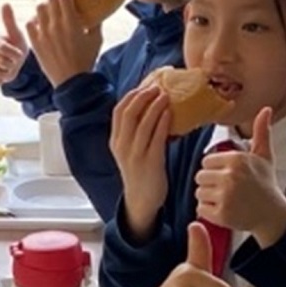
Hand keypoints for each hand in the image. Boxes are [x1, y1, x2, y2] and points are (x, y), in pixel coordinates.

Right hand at [0, 4, 28, 87]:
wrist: (15, 63)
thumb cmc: (17, 46)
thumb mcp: (16, 34)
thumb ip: (10, 21)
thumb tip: (5, 3)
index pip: (4, 50)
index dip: (14, 55)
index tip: (19, 55)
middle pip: (1, 63)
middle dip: (11, 65)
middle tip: (13, 62)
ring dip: (5, 73)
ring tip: (7, 68)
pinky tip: (1, 75)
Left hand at [24, 0, 101, 87]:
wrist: (72, 82)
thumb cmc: (86, 61)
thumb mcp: (96, 39)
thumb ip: (96, 22)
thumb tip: (97, 10)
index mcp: (71, 22)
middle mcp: (55, 25)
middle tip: (61, 3)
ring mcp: (43, 34)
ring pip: (39, 8)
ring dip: (46, 7)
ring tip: (51, 13)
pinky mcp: (35, 43)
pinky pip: (29, 24)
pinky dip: (35, 21)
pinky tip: (41, 24)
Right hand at [110, 83, 171, 238]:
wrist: (141, 200)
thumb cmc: (140, 172)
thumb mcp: (130, 150)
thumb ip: (136, 131)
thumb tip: (151, 107)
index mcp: (115, 142)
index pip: (118, 112)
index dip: (131, 96)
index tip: (144, 86)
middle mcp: (122, 147)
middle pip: (128, 113)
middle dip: (142, 96)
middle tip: (157, 86)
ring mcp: (135, 155)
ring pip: (142, 123)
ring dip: (155, 106)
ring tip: (166, 95)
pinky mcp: (150, 162)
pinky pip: (156, 137)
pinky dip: (163, 122)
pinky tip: (170, 113)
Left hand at [194, 108, 285, 246]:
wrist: (272, 213)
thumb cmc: (266, 183)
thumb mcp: (264, 156)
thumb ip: (261, 132)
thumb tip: (266, 109)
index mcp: (237, 159)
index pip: (206, 161)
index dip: (214, 169)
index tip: (227, 175)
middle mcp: (230, 176)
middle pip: (200, 177)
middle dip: (209, 183)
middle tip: (226, 189)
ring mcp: (225, 196)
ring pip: (199, 192)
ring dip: (208, 197)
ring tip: (226, 199)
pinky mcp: (221, 214)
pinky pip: (200, 209)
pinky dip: (208, 211)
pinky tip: (224, 209)